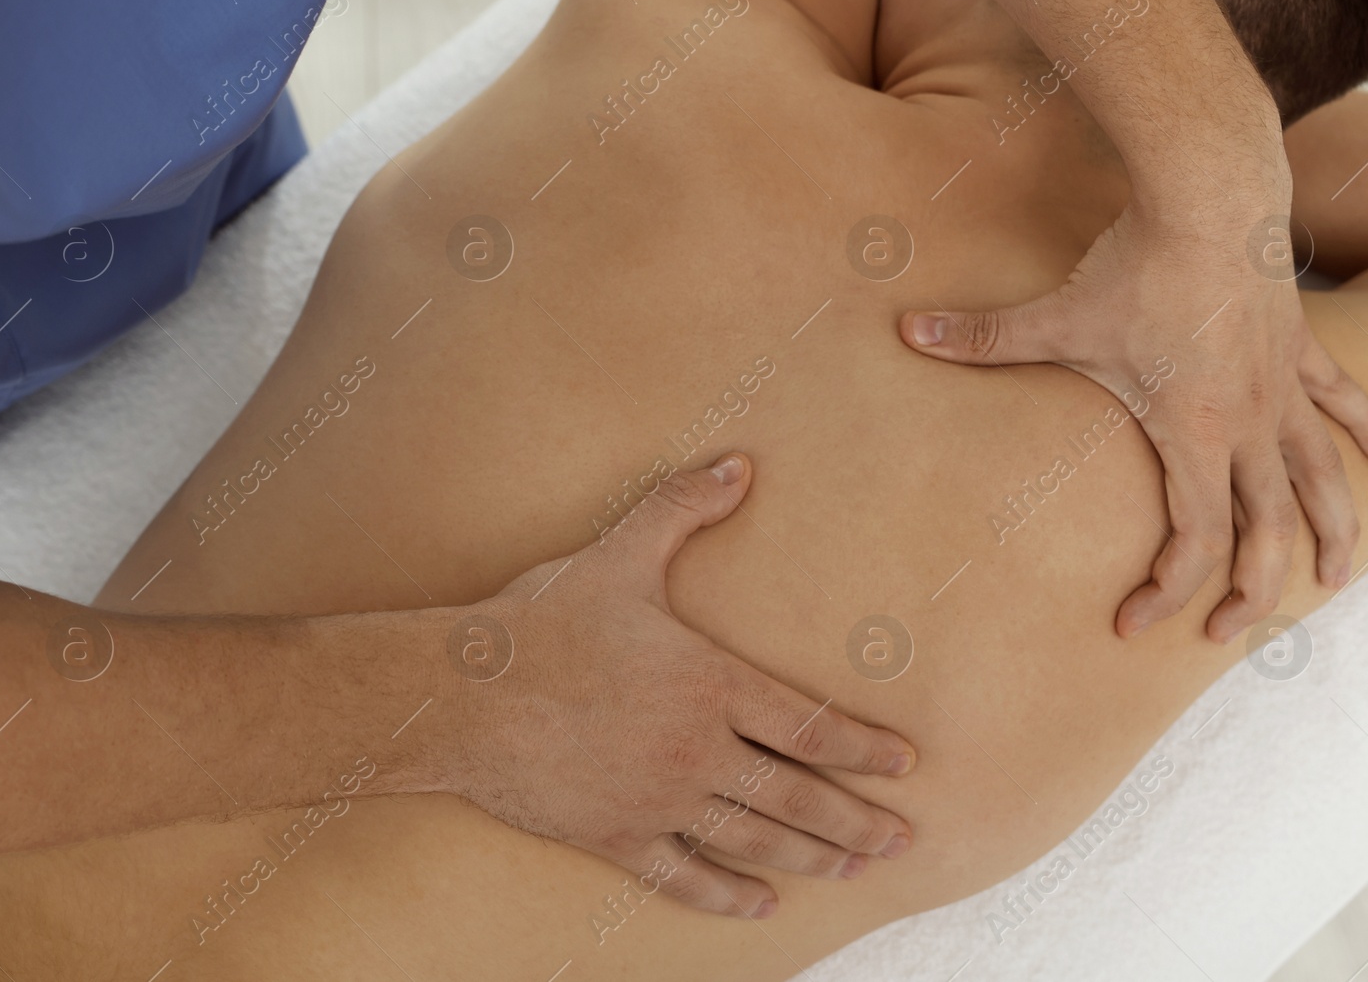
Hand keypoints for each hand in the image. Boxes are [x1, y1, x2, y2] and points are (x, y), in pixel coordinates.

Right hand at [433, 454, 915, 917]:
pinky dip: (726, 894)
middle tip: (902, 840)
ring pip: (753, 838)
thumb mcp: (620, 555)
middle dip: (856, 820)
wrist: (462, 693)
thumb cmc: (542, 621)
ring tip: (853, 868)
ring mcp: (657, 799)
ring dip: (811, 857)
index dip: (864, 747)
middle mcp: (696, 750)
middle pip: (797, 796)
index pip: (810, 725)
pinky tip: (761, 905)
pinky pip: (683, 875)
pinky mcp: (614, 835)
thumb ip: (683, 508)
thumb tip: (739, 463)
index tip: (905, 763)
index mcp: (710, 684)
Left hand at [901, 196, 1367, 642]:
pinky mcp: (1299, 345)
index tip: (1132, 621)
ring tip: (1338, 575)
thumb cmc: (1136, 265)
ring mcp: (1281, 386)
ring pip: (1321, 477)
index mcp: (1195, 434)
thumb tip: (906, 331)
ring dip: (1333, 530)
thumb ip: (981, 337)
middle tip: (1227, 634)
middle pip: (1270, 530)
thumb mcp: (1055, 315)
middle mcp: (1250, 422)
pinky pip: (1341, 399)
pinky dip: (1365, 429)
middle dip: (1256, 592)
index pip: (1195, 540)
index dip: (1167, 591)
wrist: (1211, 194)